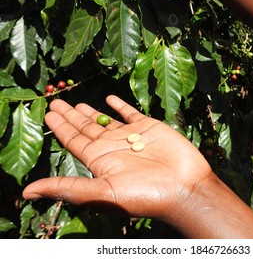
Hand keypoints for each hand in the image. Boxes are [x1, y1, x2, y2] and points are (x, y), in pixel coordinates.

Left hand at [23, 95, 252, 237]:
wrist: (184, 187)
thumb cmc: (146, 194)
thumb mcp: (102, 193)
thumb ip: (67, 188)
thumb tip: (28, 191)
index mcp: (99, 161)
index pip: (73, 141)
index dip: (60, 128)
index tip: (48, 113)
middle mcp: (112, 147)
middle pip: (85, 128)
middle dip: (69, 116)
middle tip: (54, 101)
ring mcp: (130, 136)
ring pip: (105, 120)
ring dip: (89, 111)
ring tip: (74, 102)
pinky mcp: (148, 127)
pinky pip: (130, 113)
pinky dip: (120, 106)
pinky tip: (109, 99)